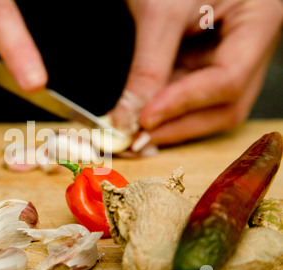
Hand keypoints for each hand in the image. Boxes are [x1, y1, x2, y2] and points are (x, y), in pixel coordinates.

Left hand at [109, 0, 282, 145]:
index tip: (144, 119)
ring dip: (172, 123)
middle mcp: (252, 45)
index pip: (228, 78)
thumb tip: (128, 117)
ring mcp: (231, 56)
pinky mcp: (209, 62)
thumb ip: (147, 67)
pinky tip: (142, 116)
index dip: (184, 103)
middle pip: (225, 103)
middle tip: (137, 139)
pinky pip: (193, 96)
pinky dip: (167, 110)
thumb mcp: (160, 11)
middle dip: (179, 125)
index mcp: (259, 20)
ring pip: (210, 107)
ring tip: (134, 131)